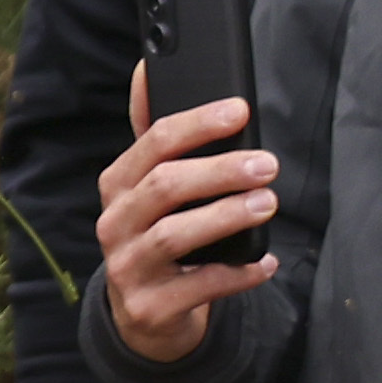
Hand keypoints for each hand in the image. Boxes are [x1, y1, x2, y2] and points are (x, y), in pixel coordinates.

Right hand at [95, 67, 276, 362]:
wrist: (146, 315)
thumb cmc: (159, 234)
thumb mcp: (150, 186)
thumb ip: (156, 136)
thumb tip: (147, 67)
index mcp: (117, 186)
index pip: (151, 143)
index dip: (197, 124)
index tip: (240, 111)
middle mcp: (114, 224)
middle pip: (164, 186)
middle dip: (220, 170)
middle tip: (267, 164)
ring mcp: (128, 268)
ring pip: (173, 235)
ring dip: (226, 215)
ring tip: (267, 202)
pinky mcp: (148, 308)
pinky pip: (198, 286)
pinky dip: (236, 273)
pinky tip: (266, 261)